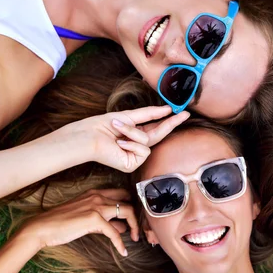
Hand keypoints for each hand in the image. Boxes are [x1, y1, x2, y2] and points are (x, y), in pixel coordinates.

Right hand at [18, 189, 137, 255]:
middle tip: (139, 229)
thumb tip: (122, 227)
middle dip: (137, 215)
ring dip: (134, 226)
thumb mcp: (86, 218)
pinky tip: (123, 252)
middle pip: (128, 201)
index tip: (135, 218)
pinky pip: (114, 232)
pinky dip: (120, 243)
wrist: (42, 227)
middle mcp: (98, 196)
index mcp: (95, 193)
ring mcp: (96, 206)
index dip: (131, 205)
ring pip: (127, 211)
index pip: (122, 193)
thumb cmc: (61, 224)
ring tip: (136, 238)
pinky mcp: (94, 219)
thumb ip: (104, 220)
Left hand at [64, 106, 189, 172]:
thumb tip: (167, 108)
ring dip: (132, 131)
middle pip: (159, 135)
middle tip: (184, 115)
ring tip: (117, 127)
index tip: (182, 113)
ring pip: (148, 141)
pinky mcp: (132, 164)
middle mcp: (136, 145)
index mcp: (135, 134)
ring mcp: (135, 156)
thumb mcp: (129, 116)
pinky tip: (118, 143)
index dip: (169, 120)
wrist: (88, 137)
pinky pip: (143, 150)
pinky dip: (130, 143)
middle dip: (170, 124)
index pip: (155, 127)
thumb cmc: (103, 126)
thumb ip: (149, 114)